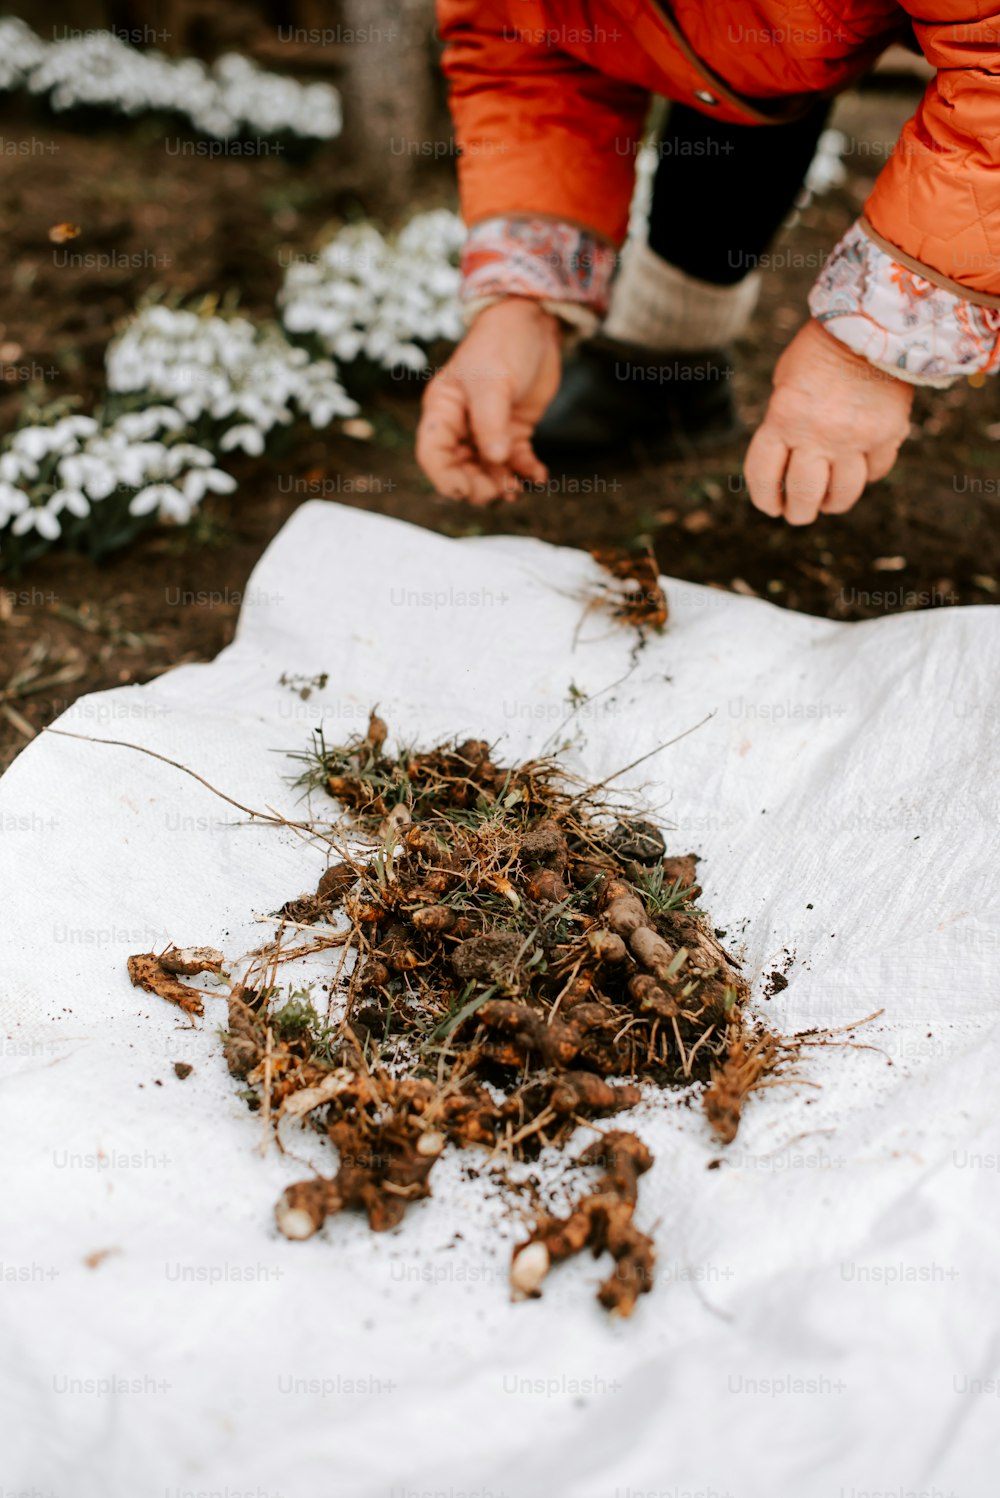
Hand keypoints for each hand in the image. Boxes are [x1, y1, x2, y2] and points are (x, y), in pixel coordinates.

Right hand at [416, 297, 561, 503]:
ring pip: (487, 469)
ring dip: (501, 483)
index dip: (445, 478)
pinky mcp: (513, 431)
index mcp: (443, 411)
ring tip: (516, 491)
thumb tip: (496, 459)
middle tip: (498, 493)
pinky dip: (525, 471)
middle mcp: (461, 425)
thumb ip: (492, 423)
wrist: (534, 323)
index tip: (466, 492)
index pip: (433, 453)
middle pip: (460, 468)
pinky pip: (515, 460)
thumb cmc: (502, 344)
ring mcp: (488, 430)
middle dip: (476, 486)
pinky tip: (538, 476)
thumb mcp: (493, 382)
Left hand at [745, 318, 912, 524]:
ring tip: (828, 501)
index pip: (763, 476)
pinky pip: (875, 472)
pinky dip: (866, 475)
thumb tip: (785, 468)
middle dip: (798, 512)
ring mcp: (855, 437)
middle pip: (803, 495)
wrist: (872, 321)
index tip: (771, 505)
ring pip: (842, 494)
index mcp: (783, 418)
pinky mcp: (887, 434)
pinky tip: (859, 467)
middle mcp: (817, 433)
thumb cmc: (819, 352)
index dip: (764, 498)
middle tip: (799, 513)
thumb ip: (782, 425)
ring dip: (832, 503)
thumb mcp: (785, 385)